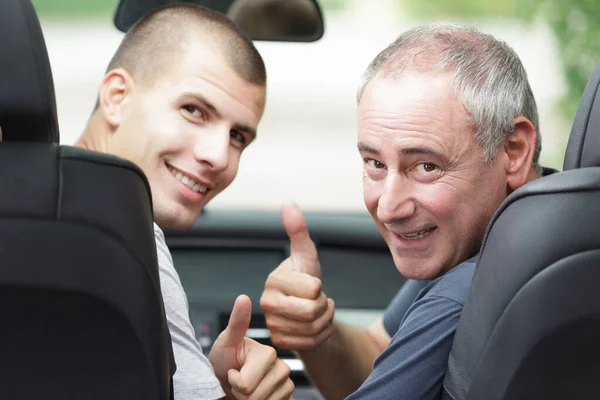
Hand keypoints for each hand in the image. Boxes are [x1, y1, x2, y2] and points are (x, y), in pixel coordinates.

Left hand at [209, 295, 294, 399]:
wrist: (228, 379)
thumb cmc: (225, 361)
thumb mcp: (226, 341)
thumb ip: (237, 322)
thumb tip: (243, 297)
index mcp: (269, 353)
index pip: (246, 384)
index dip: (233, 381)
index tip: (233, 369)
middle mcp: (283, 368)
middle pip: (254, 397)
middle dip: (239, 393)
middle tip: (238, 380)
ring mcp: (287, 385)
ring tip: (246, 389)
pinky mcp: (288, 399)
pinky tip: (259, 396)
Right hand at [260, 201, 334, 349]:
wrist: (307, 311)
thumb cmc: (306, 280)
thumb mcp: (306, 255)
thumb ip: (298, 230)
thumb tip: (288, 202)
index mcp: (273, 281)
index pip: (312, 289)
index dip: (320, 288)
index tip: (313, 286)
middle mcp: (267, 304)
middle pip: (312, 311)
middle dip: (323, 306)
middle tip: (318, 301)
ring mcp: (272, 325)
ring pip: (313, 329)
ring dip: (324, 321)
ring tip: (316, 312)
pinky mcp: (280, 343)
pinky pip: (311, 343)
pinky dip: (320, 335)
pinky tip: (314, 326)